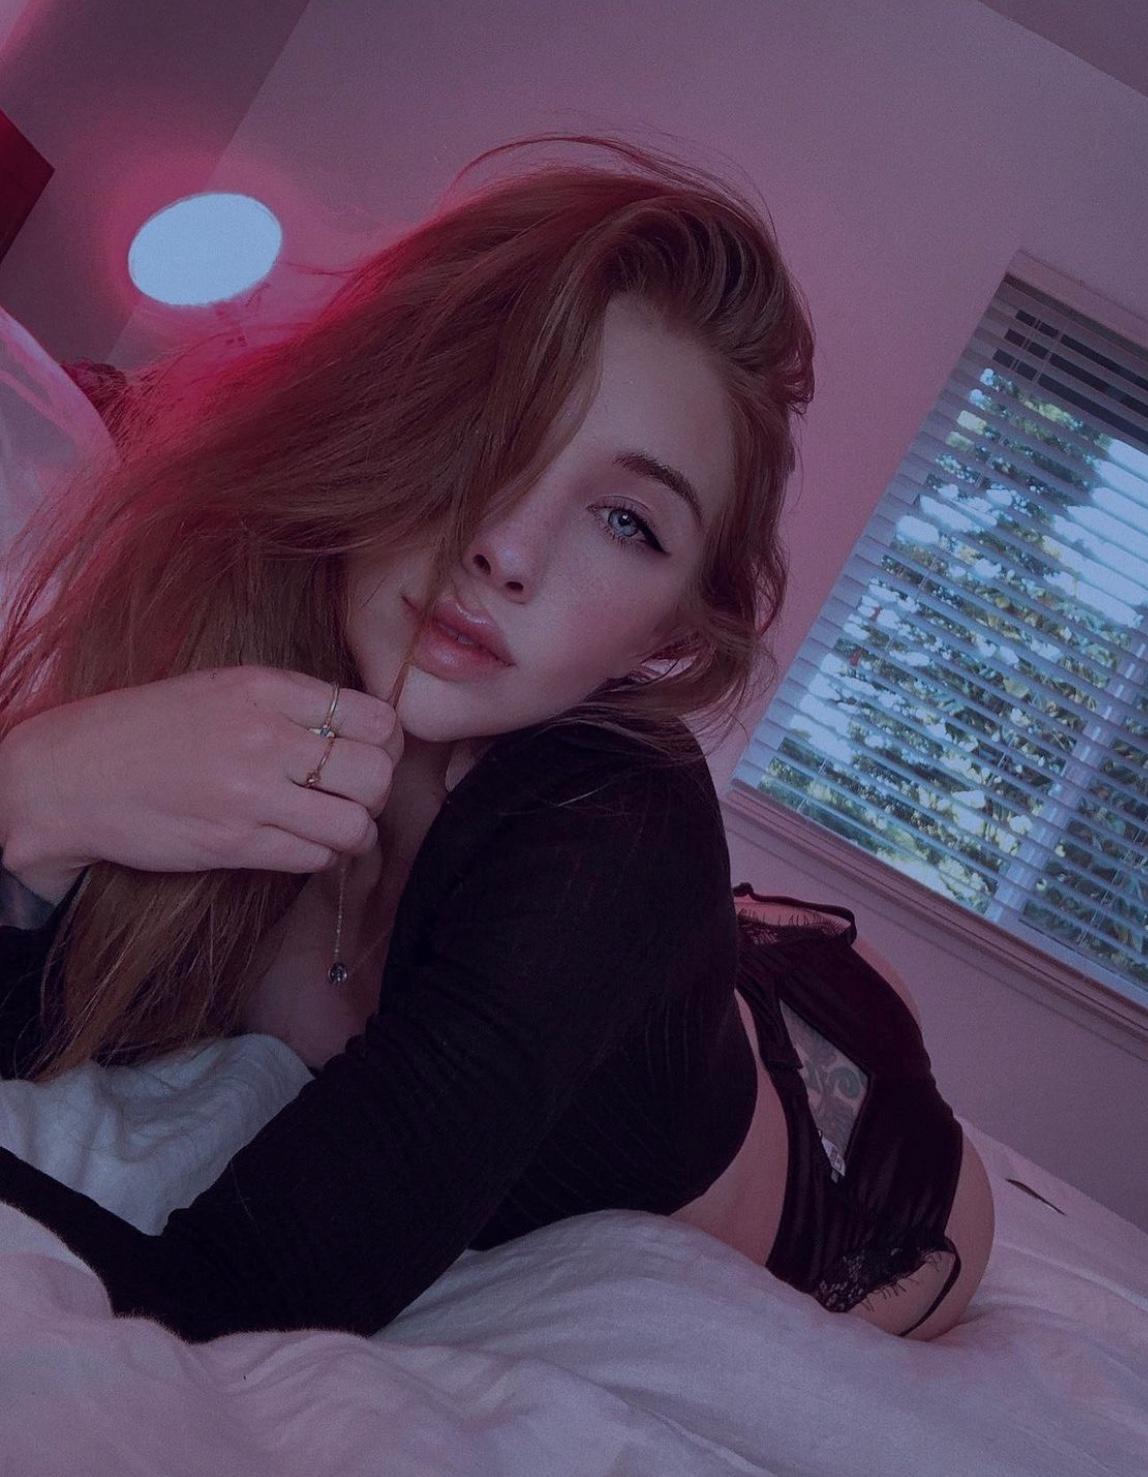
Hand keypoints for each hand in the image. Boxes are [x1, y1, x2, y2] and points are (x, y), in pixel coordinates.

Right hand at [0, 665, 404, 882]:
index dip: (386, 744)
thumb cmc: (150, 730)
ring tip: (334, 827)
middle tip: (355, 796)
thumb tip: (361, 729)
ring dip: (354, 832)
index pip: (375, 718)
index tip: (371, 754)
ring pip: (353, 824)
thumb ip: (291, 702)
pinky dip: (321, 856)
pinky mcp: (235, 844)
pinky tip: (302, 844)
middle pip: (375, 773)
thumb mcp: (222, 689)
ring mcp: (250, 793)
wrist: (72, 775)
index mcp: (265, 689)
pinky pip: (314, 858)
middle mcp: (264, 737)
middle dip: (376, 792)